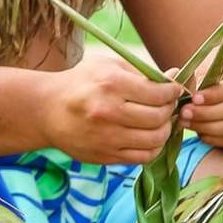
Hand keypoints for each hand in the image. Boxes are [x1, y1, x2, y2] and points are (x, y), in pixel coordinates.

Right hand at [44, 55, 183, 164]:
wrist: (46, 110)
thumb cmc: (80, 82)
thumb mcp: (106, 66)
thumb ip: (141, 71)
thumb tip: (176, 77)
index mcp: (110, 84)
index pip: (158, 93)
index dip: (172, 92)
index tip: (172, 90)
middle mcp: (108, 111)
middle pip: (159, 117)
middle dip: (170, 111)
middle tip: (166, 106)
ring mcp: (106, 137)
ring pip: (155, 140)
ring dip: (164, 130)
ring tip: (159, 122)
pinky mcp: (104, 155)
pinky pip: (143, 157)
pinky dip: (152, 147)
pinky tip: (147, 136)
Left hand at [181, 37, 222, 148]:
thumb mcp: (217, 58)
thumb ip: (203, 73)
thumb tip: (185, 92)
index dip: (215, 94)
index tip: (194, 99)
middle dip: (208, 113)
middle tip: (184, 114)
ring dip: (211, 128)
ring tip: (188, 123)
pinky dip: (221, 138)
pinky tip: (202, 133)